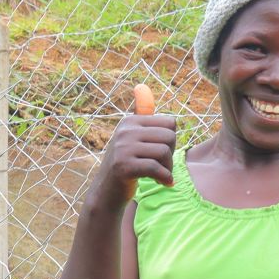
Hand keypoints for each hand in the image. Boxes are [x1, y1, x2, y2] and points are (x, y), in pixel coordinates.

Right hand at [91, 83, 176, 206]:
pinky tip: (164, 183)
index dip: (171, 140)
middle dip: (171, 155)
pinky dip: (165, 178)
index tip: (160, 153)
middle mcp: (125, 130)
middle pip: (169, 137)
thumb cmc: (125, 165)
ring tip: (161, 175)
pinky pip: (156, 168)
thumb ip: (140, 115)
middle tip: (162, 166)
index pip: (170, 123)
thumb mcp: (132, 138)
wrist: (107, 192)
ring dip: (168, 169)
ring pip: (164, 152)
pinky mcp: (124, 166)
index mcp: (130, 121)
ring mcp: (122, 148)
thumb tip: (141, 86)